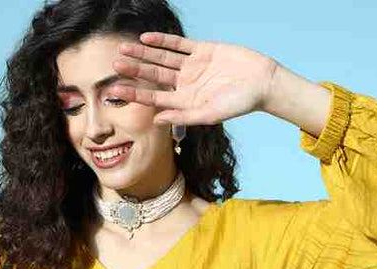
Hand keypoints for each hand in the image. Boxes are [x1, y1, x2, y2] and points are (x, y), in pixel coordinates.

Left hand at [109, 32, 278, 125]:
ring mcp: (194, 67)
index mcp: (187, 102)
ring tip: (123, 49)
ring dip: (144, 54)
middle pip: (155, 77)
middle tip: (114, 64)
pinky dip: (163, 42)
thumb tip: (157, 120)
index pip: (155, 97)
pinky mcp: (203, 51)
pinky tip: (146, 39)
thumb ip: (183, 117)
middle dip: (135, 71)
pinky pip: (179, 45)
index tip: (115, 91)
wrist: (262, 82)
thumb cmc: (240, 103)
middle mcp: (187, 85)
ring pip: (163, 59)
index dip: (135, 93)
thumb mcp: (210, 114)